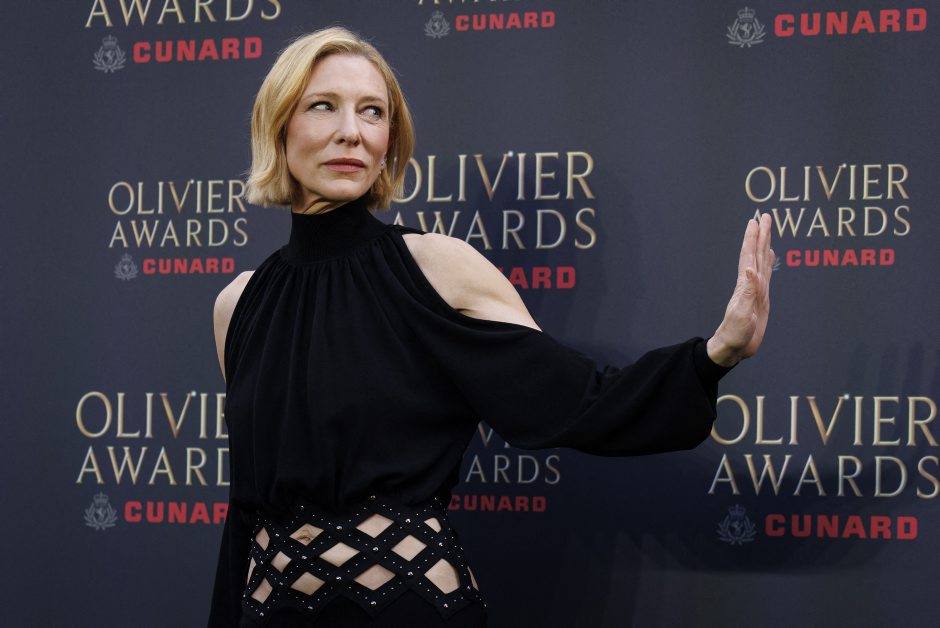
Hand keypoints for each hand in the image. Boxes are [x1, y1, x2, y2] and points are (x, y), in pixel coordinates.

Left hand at [707, 214, 773, 366]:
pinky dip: (768, 263)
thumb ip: (748, 292)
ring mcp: (755, 290)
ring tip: (767, 230)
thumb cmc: (735, 333)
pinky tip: (769, 256)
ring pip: (761, 261)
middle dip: (760, 235)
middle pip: (756, 254)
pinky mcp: (761, 298)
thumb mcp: (742, 314)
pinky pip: (766, 276)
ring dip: (764, 245)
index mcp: (746, 286)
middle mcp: (750, 284)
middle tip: (764, 216)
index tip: (756, 221)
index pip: (749, 256)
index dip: (752, 239)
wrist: (733, 347)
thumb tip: (750, 270)